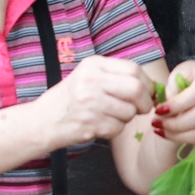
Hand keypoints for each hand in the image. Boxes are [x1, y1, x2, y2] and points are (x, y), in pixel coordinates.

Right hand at [35, 55, 156, 149]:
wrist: (43, 120)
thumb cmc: (70, 99)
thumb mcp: (88, 76)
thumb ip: (116, 76)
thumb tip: (150, 85)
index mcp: (94, 64)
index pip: (135, 70)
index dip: (147, 84)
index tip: (147, 92)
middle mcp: (92, 81)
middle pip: (137, 89)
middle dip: (145, 102)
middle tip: (141, 108)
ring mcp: (91, 102)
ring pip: (130, 111)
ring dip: (127, 117)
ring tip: (112, 115)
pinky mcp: (91, 123)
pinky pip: (119, 127)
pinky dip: (115, 129)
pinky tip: (101, 124)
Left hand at [152, 60, 194, 146]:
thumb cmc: (192, 78)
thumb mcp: (180, 74)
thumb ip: (173, 88)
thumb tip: (166, 109)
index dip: (176, 105)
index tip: (158, 111)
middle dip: (175, 123)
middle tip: (156, 123)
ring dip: (179, 135)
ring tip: (162, 131)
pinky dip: (187, 140)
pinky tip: (173, 135)